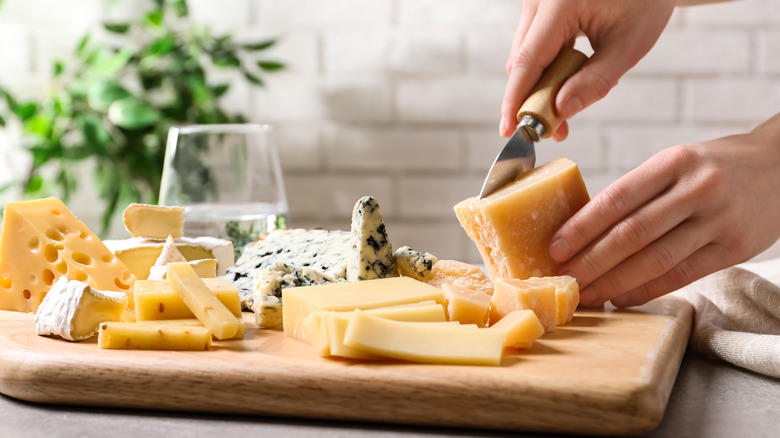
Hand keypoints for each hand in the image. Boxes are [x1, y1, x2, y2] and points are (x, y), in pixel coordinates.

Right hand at [500, 0, 675, 138]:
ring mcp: (537, 2)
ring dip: (540, 86)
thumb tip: (561, 111)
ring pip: (526, 55)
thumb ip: (595, 81)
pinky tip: (566, 82)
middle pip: (521, 61)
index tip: (510, 130)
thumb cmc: (645, 2)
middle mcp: (540, 0)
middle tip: (554, 130)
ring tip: (564, 109)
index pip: (527, 61)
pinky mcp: (541, 8)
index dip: (516, 100)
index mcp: (559, 4)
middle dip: (532, 99)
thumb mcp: (628, 46)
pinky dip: (547, 69)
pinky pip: (535, 45)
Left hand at [549, 113, 779, 307]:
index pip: (618, 198)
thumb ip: (639, 192)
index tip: (555, 247)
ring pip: (656, 258)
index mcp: (673, 162)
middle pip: (632, 233)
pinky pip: (682, 274)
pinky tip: (621, 298)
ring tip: (587, 294)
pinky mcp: (734, 248)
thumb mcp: (677, 163)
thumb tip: (582, 229)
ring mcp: (718, 220)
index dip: (582, 226)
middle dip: (592, 261)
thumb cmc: (713, 167)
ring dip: (615, 281)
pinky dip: (647, 289)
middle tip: (564, 279)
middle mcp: (697, 189)